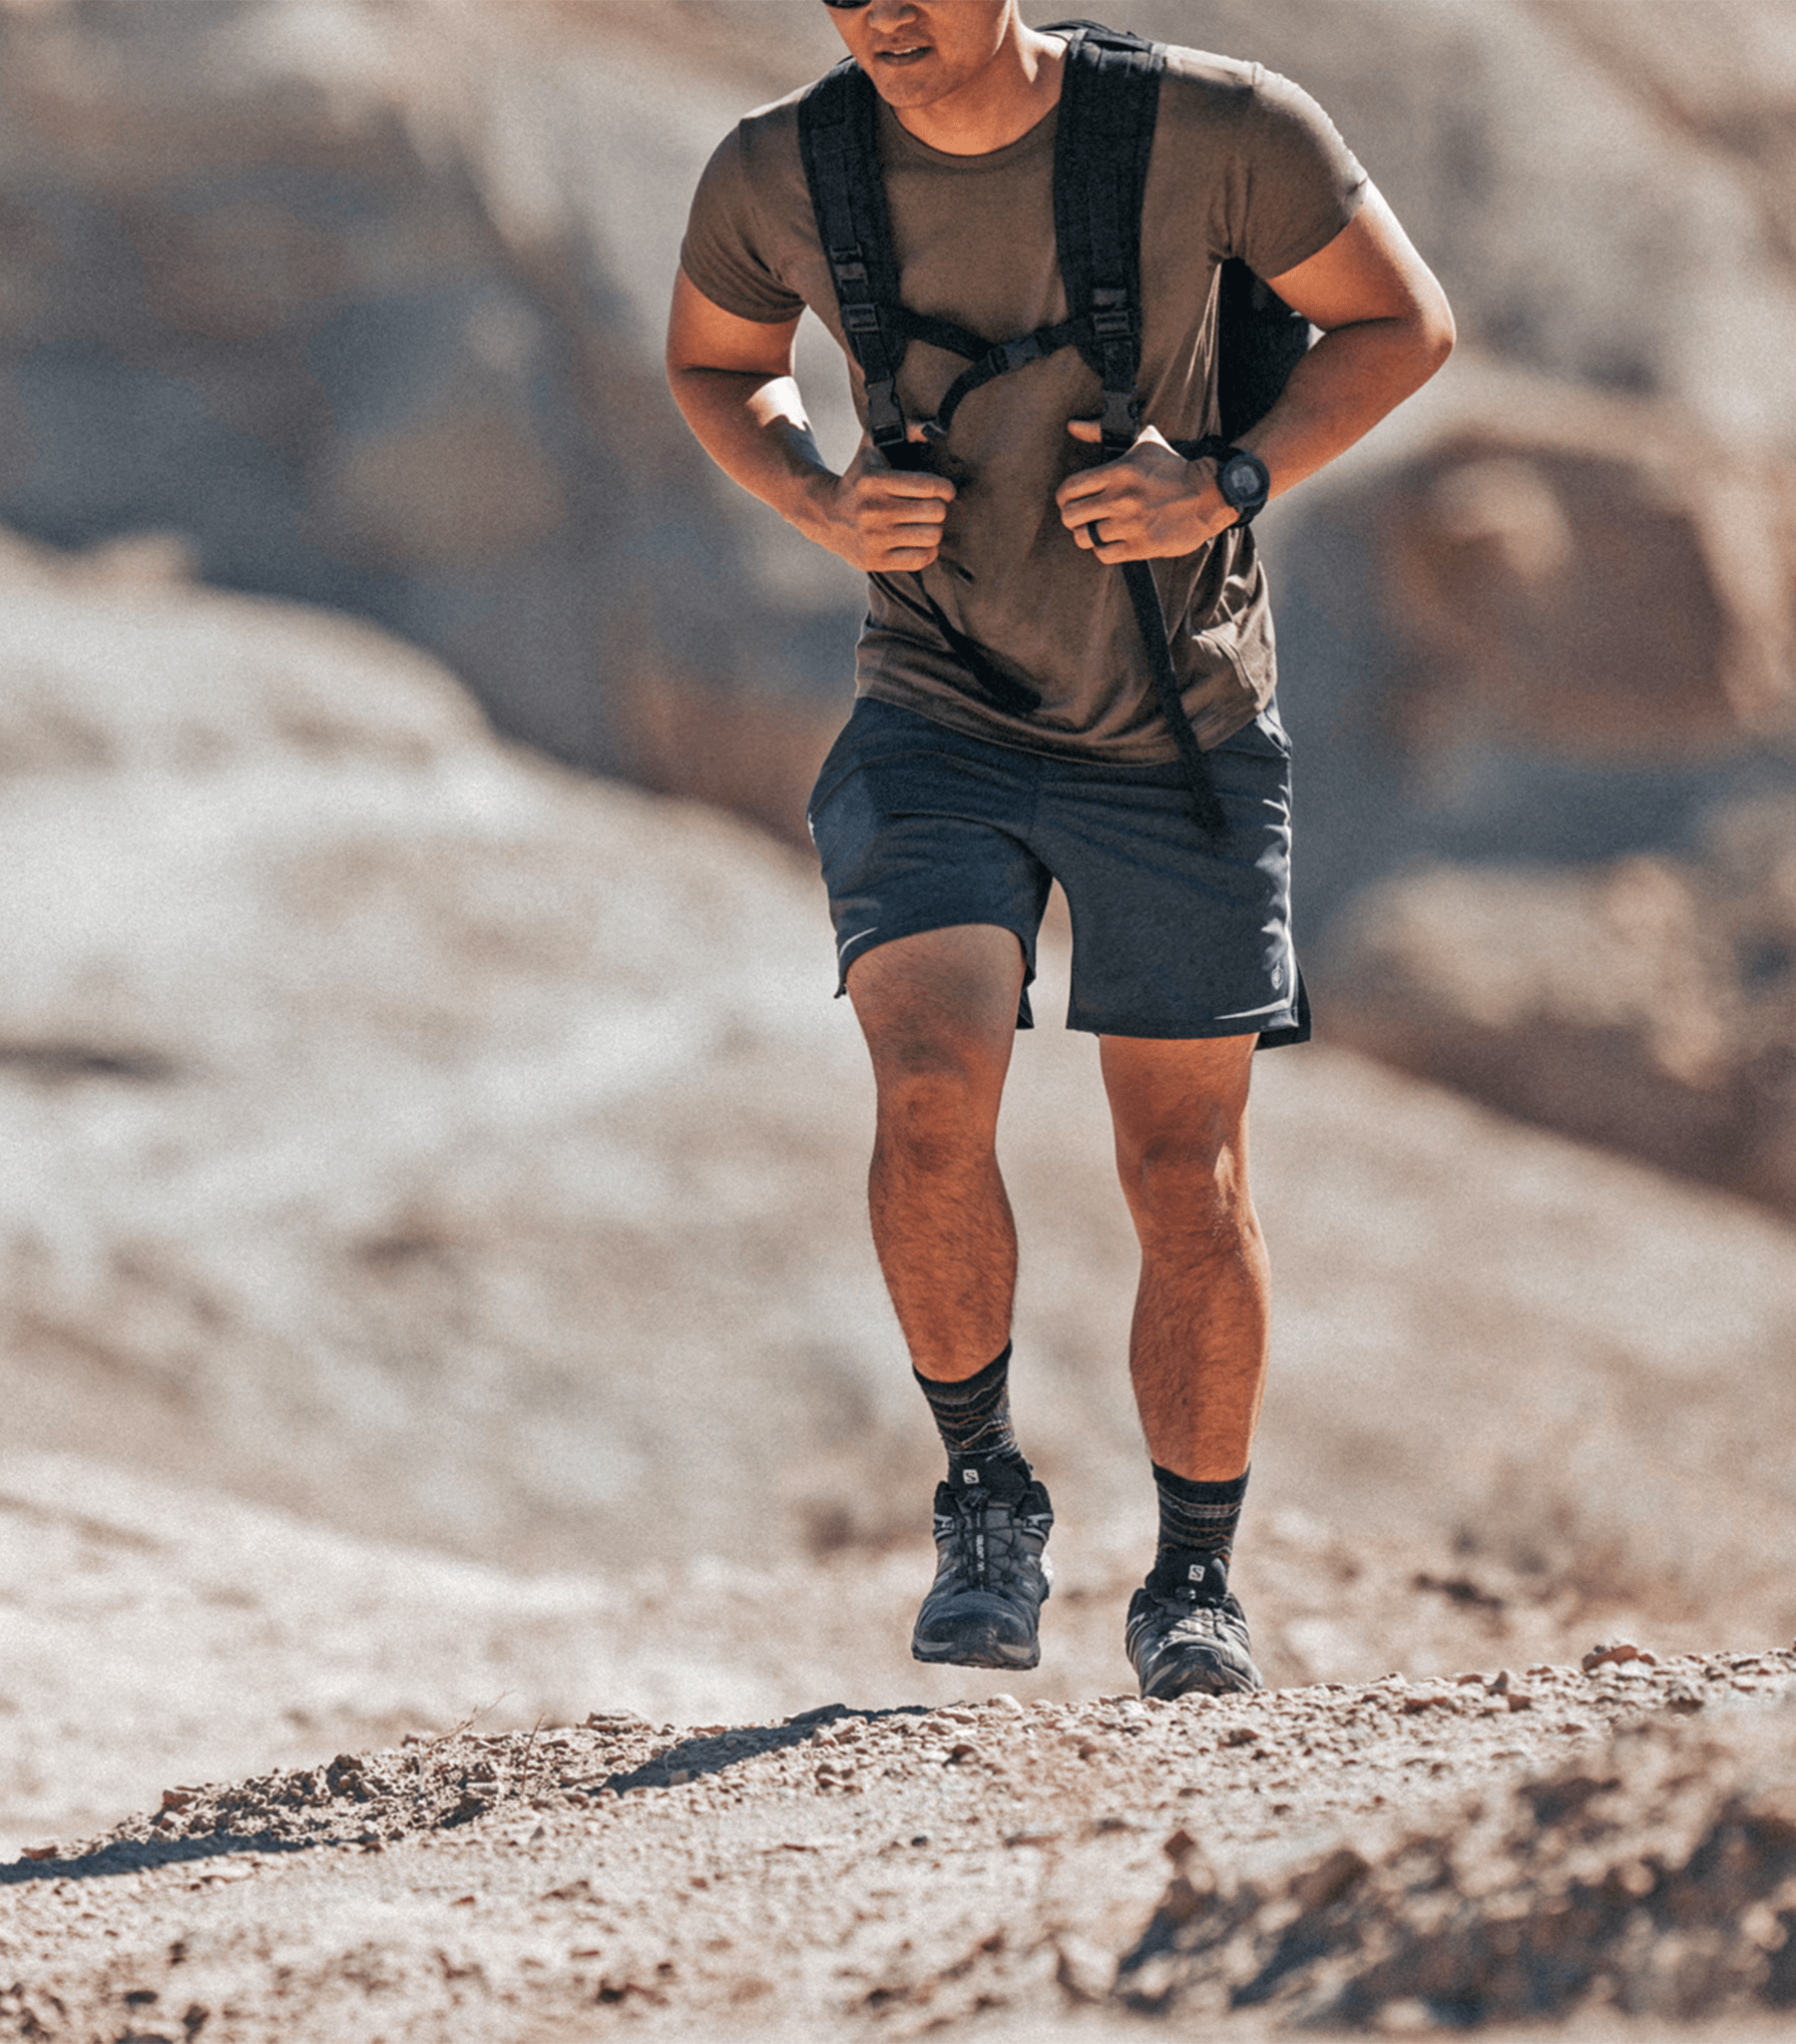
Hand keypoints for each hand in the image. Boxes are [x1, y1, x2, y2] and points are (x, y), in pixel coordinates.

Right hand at [803, 441, 955, 572]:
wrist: (825, 514)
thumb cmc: (858, 479)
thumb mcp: (872, 448)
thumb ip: (903, 430)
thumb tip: (930, 428)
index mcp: (874, 480)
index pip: (929, 486)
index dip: (946, 488)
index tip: (945, 491)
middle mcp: (873, 510)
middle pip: (935, 512)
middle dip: (940, 509)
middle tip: (933, 508)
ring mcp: (873, 538)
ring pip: (932, 536)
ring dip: (934, 530)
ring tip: (925, 524)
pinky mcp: (875, 561)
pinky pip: (921, 559)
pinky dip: (928, 550)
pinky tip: (919, 541)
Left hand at [1055, 420, 1230, 562]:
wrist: (1210, 493)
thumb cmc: (1173, 467)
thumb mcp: (1142, 442)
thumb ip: (1102, 432)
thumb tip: (1073, 425)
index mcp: (1117, 473)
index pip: (1070, 489)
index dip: (1063, 498)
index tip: (1070, 500)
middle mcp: (1120, 499)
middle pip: (1070, 517)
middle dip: (1072, 518)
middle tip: (1082, 517)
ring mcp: (1130, 524)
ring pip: (1085, 538)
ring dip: (1088, 535)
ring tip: (1097, 530)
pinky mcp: (1141, 546)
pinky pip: (1104, 555)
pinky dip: (1104, 550)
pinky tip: (1112, 542)